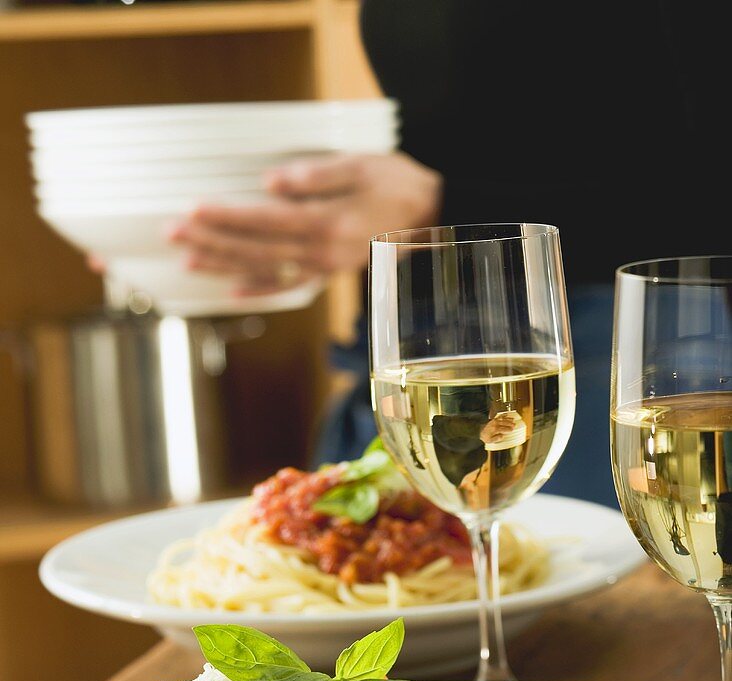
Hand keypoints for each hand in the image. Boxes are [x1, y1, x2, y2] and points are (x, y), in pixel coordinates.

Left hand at [167, 152, 442, 295]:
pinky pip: (287, 285)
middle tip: (172, 233)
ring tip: (186, 260)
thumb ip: (317, 176)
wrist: (431, 218)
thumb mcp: (362, 167)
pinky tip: (231, 290)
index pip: (264, 221)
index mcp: (327, 223)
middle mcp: (320, 252)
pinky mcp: (326, 272)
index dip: (225, 217)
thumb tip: (273, 182)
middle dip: (209, 241)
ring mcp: (322, 267)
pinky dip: (258, 290)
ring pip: (262, 269)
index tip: (192, 210)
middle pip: (254, 248)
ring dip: (222, 265)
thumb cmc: (397, 186)